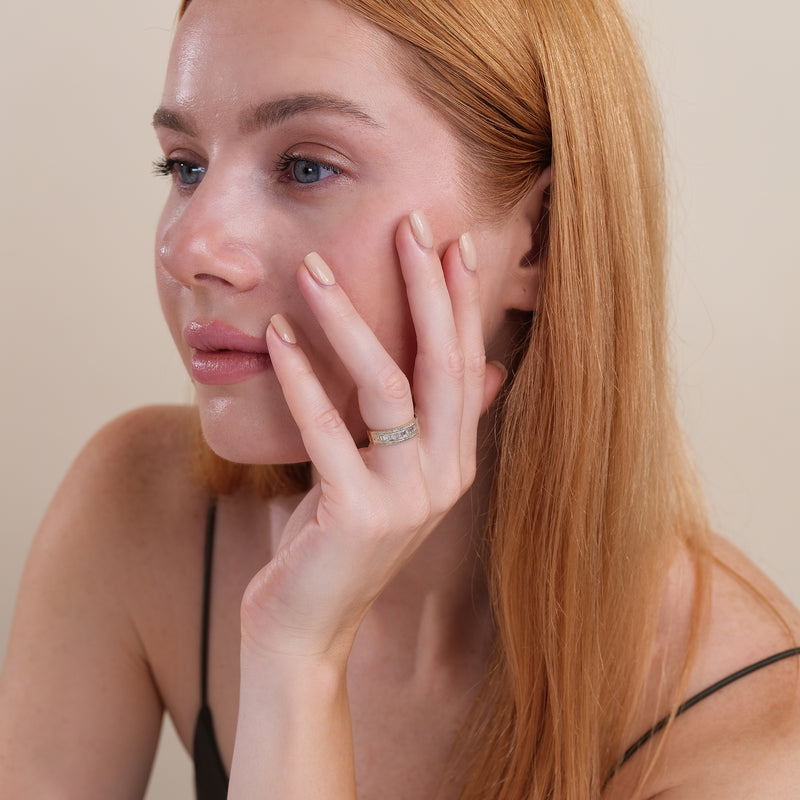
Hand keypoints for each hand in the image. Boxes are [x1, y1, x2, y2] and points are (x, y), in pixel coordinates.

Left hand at [239, 211, 504, 663]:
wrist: (309, 625)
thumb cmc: (343, 538)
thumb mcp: (397, 476)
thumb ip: (441, 424)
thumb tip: (492, 368)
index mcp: (454, 459)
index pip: (466, 363)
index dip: (462, 301)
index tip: (452, 240)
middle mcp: (443, 475)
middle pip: (442, 364)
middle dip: (428, 289)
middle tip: (408, 224)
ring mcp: (407, 499)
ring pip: (390, 389)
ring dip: (353, 322)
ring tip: (316, 268)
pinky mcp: (359, 517)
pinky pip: (328, 432)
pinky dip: (304, 378)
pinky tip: (279, 336)